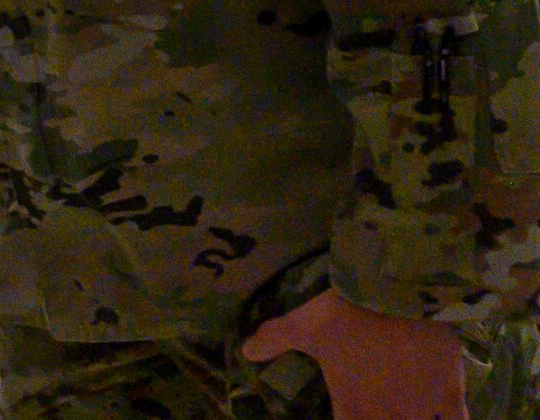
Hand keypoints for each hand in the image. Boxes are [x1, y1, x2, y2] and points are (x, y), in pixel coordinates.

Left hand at [241, 288, 466, 419]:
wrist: (399, 291)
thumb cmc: (349, 311)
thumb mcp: (305, 324)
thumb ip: (275, 339)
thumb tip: (245, 352)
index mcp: (353, 409)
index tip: (348, 417)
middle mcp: (388, 417)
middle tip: (377, 412)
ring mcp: (422, 412)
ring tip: (403, 414)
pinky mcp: (452, 398)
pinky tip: (440, 417)